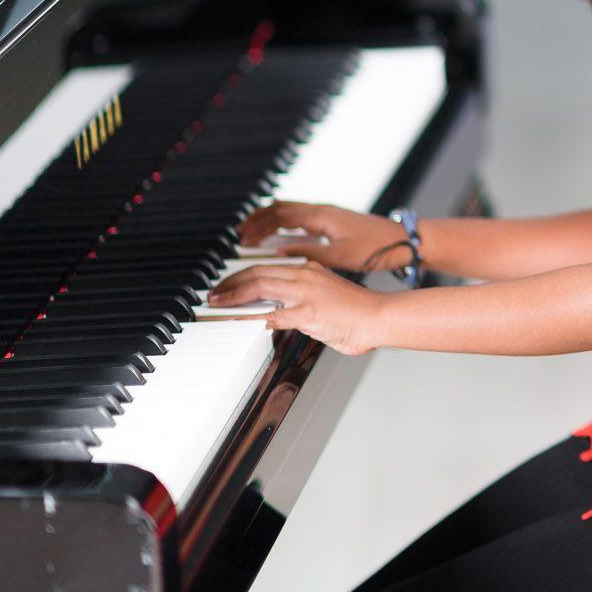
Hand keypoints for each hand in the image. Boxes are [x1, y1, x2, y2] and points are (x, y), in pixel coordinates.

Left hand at [206, 260, 388, 355]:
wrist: (378, 316)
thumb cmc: (356, 310)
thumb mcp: (324, 294)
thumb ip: (301, 299)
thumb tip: (279, 311)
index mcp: (308, 269)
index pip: (265, 267)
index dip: (240, 277)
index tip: (226, 287)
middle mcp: (305, 276)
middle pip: (256, 273)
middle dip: (229, 284)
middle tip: (213, 295)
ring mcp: (306, 293)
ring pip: (260, 287)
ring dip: (234, 296)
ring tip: (219, 304)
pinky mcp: (310, 313)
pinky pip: (275, 316)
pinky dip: (254, 319)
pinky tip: (242, 323)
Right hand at [235, 201, 408, 272]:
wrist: (404, 240)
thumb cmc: (376, 248)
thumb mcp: (340, 256)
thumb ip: (309, 253)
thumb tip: (279, 253)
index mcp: (322, 216)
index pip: (280, 215)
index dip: (259, 227)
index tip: (243, 239)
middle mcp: (323, 210)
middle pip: (281, 208)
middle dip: (258, 220)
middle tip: (239, 233)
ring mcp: (328, 213)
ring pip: (291, 209)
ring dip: (270, 219)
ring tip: (252, 231)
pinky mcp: (334, 220)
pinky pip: (301, 215)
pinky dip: (284, 222)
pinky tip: (280, 233)